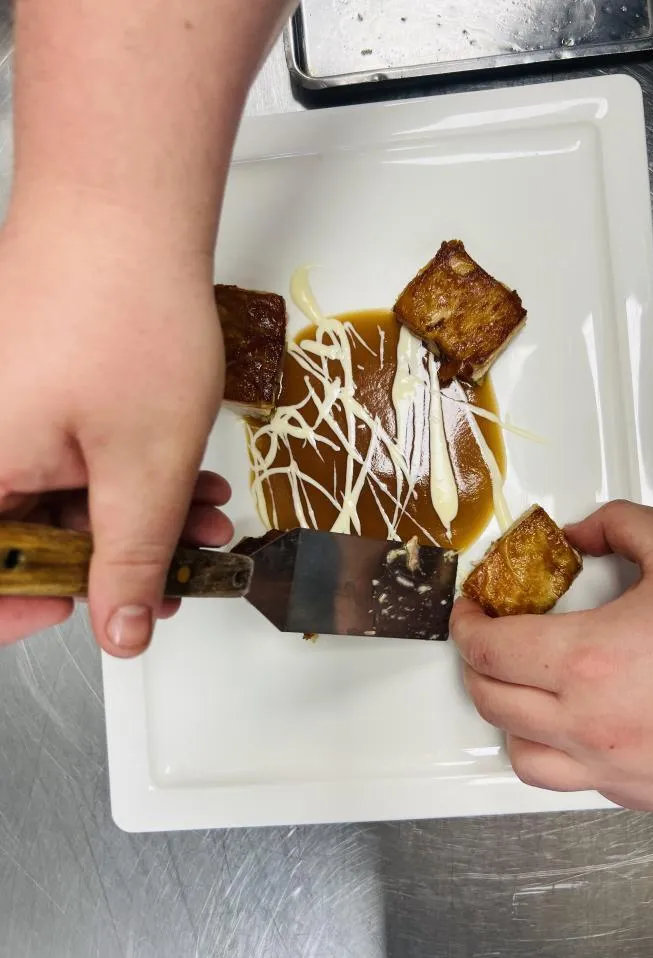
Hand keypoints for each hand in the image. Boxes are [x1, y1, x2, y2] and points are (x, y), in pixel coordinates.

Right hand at [0, 204, 225, 656]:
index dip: (31, 611)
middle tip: (183, 567)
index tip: (99, 615)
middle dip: (119, 559)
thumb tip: (122, 629)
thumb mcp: (144, 469)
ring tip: (206, 515)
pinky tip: (186, 476)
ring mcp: (2, 412)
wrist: (126, 206)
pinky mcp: (31, 388)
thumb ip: (131, 562)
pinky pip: (71, 455)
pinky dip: (128, 473)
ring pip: (62, 498)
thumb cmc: (123, 310)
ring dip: (140, 516)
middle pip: (29, 539)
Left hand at [451, 501, 652, 811]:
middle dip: (476, 664)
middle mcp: (591, 723)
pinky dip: (555, 751)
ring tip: (520, 686)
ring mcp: (615, 767)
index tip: (468, 611)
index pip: (489, 649)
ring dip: (507, 716)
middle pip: (491, 700)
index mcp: (590, 660)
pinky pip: (571, 781)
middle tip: (486, 638)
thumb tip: (580, 534)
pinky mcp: (642, 793)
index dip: (464, 624)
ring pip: (521, 754)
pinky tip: (573, 724)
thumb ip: (616, 528)